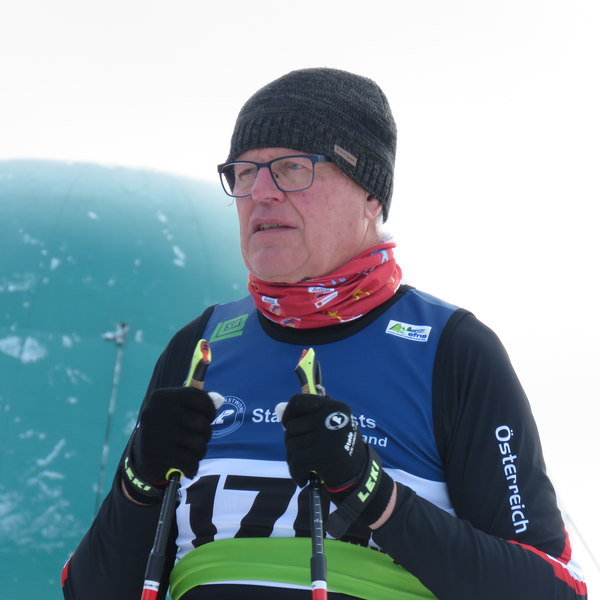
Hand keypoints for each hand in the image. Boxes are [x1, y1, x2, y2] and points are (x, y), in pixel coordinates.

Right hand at [129, 387, 223, 484]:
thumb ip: (198, 404)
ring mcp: (156, 433)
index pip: (199, 397)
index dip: (210, 409)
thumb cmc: (167, 429)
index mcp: (163, 397)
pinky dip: (193, 467)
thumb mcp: (177, 411)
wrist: (141, 457)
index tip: (208, 418)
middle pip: (201, 423)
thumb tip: (219, 400)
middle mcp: (157, 411)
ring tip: (193, 454)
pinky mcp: (156, 454)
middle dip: (206, 435)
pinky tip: (189, 467)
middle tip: (198, 440)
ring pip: (198, 444)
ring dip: (200, 452)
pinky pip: (189, 461)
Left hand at [277, 393, 394, 535]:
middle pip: (291, 426)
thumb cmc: (341, 449)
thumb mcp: (331, 425)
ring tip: (306, 467)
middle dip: (291, 442)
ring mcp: (328, 434)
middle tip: (303, 454)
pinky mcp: (324, 454)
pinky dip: (296, 473)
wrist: (360, 478)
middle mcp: (331, 415)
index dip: (288, 414)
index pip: (297, 401)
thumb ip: (308, 416)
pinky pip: (295, 461)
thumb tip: (278, 409)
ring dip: (293, 460)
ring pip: (291, 445)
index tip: (288, 425)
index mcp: (334, 406)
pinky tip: (304, 478)